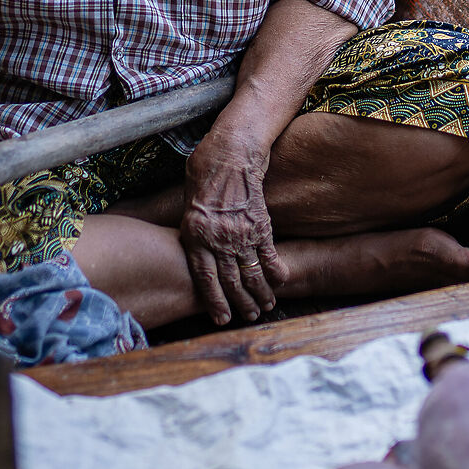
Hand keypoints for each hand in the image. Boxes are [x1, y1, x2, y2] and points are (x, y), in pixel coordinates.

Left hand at [178, 136, 282, 325]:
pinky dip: (276, 269)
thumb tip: (196, 246)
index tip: (222, 317)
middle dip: (240, 303)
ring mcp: (240, 232)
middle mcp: (217, 238)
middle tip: (250, 317)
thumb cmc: (205, 170)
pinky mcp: (260, 224)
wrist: (231, 151)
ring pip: (251, 272)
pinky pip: (269, 253)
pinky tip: (281, 281)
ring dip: (260, 292)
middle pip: (230, 280)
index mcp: (194, 235)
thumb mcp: (188, 202)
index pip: (204, 277)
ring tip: (266, 306)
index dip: (214, 301)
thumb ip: (193, 228)